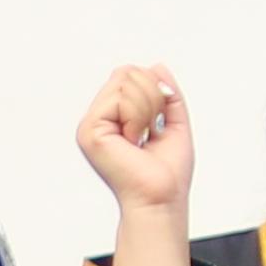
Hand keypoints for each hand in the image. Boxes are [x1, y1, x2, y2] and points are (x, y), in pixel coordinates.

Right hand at [78, 65, 194, 265]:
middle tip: (151, 129)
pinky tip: (134, 140)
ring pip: (125, 81)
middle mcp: (99, 119)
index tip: (159, 120)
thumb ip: (167, 93)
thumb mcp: (174, 122)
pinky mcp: (90, 130)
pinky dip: (138, 117)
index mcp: (114, 117)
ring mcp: (91, 124)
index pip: (131, 75)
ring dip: (147, 108)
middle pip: (127, 72)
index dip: (155, 89)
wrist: (161, 199)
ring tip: (143, 136)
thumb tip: (157, 66)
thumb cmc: (167, 174)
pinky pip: (120, 98)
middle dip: (152, 96)